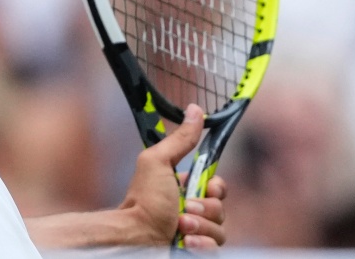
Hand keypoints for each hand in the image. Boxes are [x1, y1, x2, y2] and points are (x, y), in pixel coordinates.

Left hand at [119, 104, 227, 247]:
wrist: (133, 236)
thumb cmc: (143, 200)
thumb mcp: (160, 162)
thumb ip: (180, 139)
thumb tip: (195, 109)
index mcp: (185, 188)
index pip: (217, 186)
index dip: (216, 187)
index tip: (207, 187)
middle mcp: (192, 210)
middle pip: (221, 208)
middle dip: (205, 209)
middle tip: (184, 209)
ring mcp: (195, 232)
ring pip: (220, 230)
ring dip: (200, 227)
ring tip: (179, 227)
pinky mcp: (197, 250)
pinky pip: (215, 249)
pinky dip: (202, 245)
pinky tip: (185, 242)